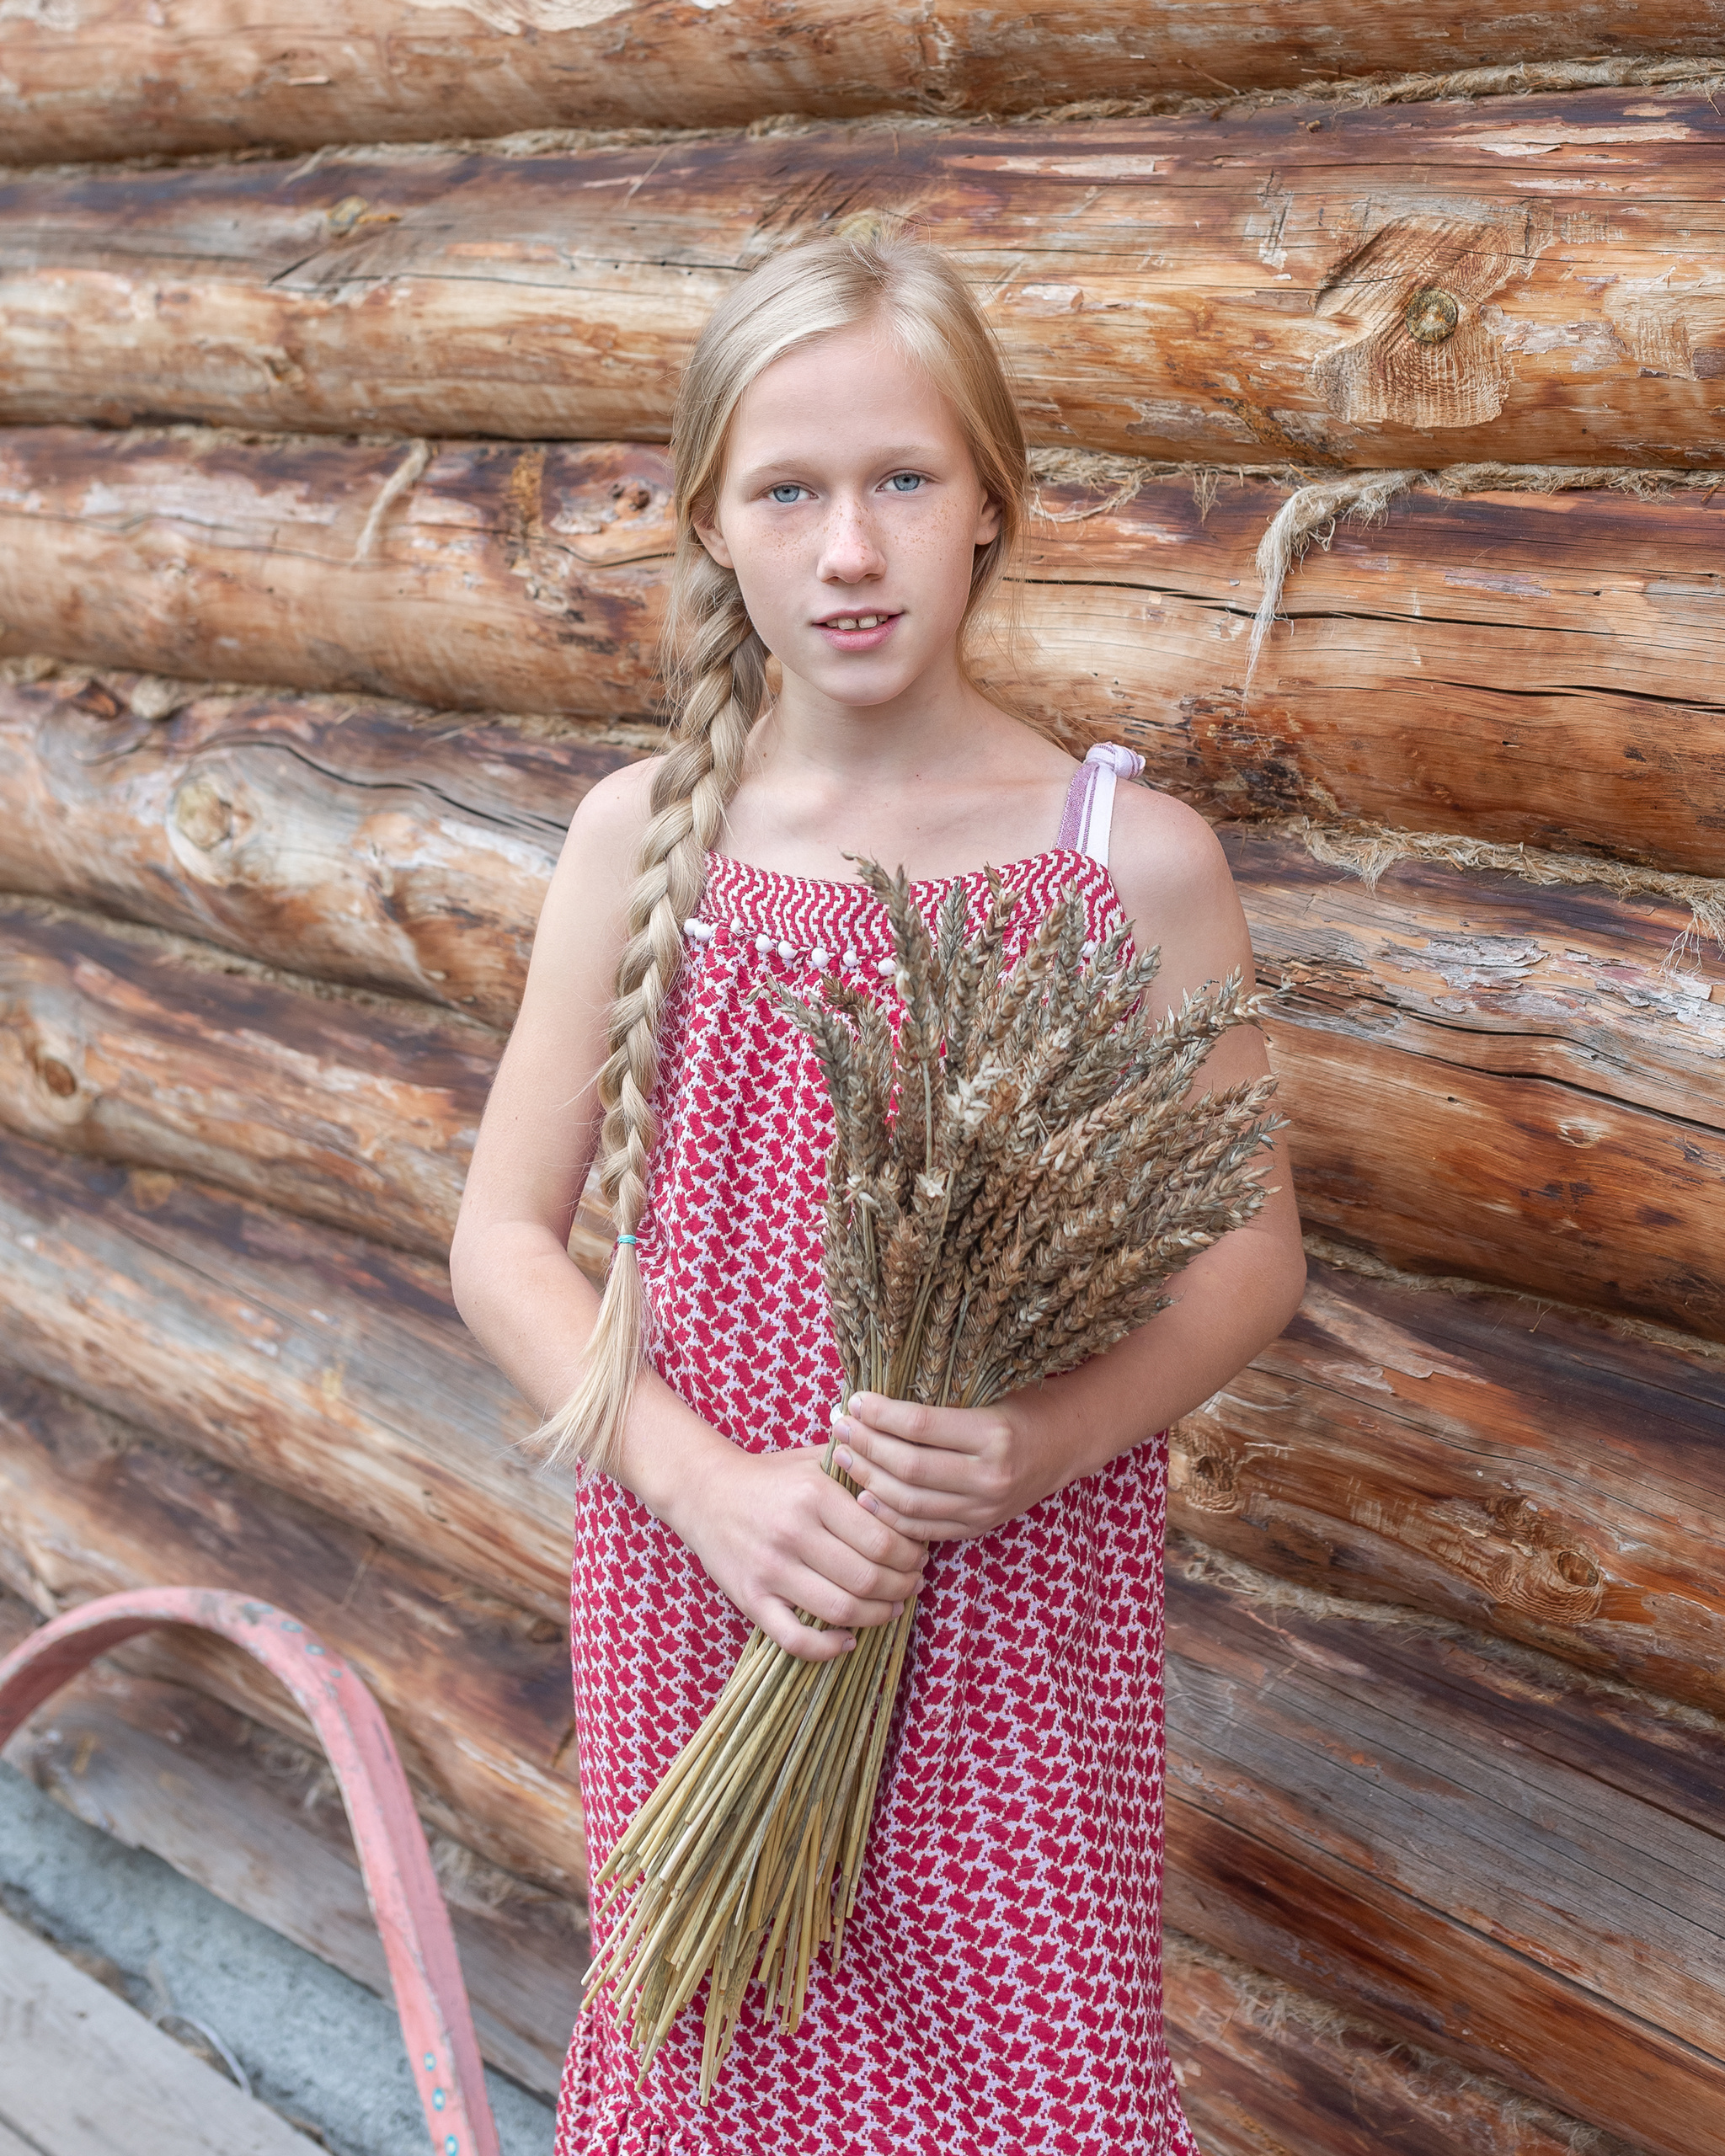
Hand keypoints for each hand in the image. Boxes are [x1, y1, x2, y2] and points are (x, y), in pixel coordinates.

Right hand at [666, 1439, 927, 1663]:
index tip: (920, 1555)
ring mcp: (770, 1571)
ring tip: (893, 1606)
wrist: (704, 1491)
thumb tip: (911, 1482)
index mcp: (814, 1495)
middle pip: (868, 1578)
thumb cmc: (770, 1476)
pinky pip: (796, 1639)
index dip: (912, 1555)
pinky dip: (829, 1648)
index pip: (883, 1540)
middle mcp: (793, 1533)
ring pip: (841, 1610)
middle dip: (904, 1586)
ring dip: (878, 1616)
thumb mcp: (814, 1458)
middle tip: (914, 1582)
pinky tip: (848, 1640)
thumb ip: (860, 1466)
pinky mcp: (751, 1600)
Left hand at [831, 1393, 1061, 1541]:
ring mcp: (984, 1508)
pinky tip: (865, 1497)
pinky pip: (924, 1529)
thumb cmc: (1023, 1408)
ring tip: (845, 1457)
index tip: (855, 1400)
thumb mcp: (989, 1395)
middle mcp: (989, 1476)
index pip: (920, 1427)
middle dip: (867, 1446)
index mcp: (993, 1434)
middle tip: (839, 1426)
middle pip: (909, 1467)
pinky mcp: (978, 1527)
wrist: (1066, 1445)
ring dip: (870, 1479)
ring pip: (911, 1503)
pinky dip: (889, 1515)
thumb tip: (873, 1403)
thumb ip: (939, 1406)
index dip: (880, 1415)